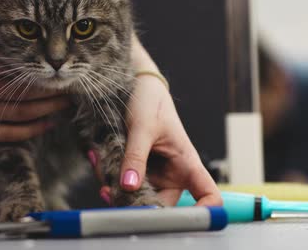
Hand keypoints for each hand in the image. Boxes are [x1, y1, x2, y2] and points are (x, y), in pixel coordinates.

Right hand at [0, 3, 68, 142]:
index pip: (11, 63)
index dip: (37, 63)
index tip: (55, 59)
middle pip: (24, 89)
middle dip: (51, 88)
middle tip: (72, 82)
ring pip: (21, 112)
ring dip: (48, 108)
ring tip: (69, 103)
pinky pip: (9, 133)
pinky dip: (31, 130)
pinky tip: (48, 124)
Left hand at [89, 75, 220, 206]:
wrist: (135, 88)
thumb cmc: (150, 102)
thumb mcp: (142, 128)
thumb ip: (135, 157)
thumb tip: (128, 186)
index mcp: (187, 164)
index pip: (209, 195)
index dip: (204, 212)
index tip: (184, 219)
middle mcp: (172, 175)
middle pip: (161, 206)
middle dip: (135, 202)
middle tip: (111, 191)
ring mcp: (153, 175)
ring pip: (136, 196)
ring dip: (116, 187)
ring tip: (102, 164)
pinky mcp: (135, 171)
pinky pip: (122, 184)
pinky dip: (109, 177)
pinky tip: (98, 160)